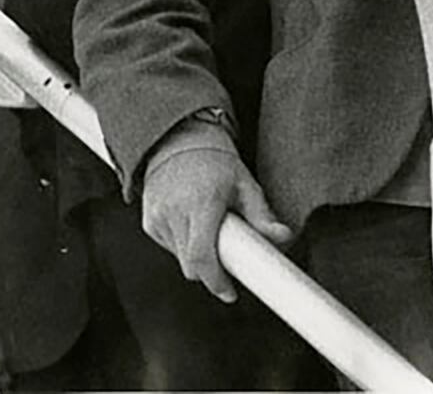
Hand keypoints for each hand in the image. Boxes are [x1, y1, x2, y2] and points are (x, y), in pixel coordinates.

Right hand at [141, 119, 293, 302]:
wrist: (179, 141)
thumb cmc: (216, 160)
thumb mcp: (244, 184)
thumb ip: (261, 215)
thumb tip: (283, 237)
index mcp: (200, 203)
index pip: (202, 257)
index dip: (216, 281)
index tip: (230, 292)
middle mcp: (174, 212)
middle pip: (192, 264)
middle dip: (212, 269)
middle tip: (230, 258)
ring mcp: (157, 218)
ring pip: (181, 259)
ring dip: (199, 255)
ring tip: (211, 227)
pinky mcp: (148, 223)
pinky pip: (170, 248)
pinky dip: (184, 245)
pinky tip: (193, 223)